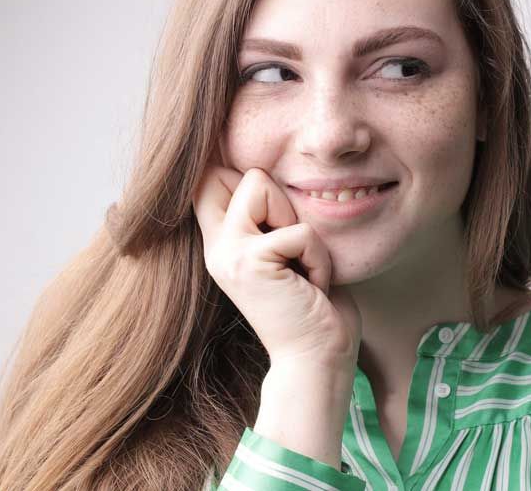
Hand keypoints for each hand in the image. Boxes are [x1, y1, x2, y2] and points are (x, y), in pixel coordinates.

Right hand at [192, 159, 361, 368]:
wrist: (318, 359)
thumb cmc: (316, 306)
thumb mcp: (290, 252)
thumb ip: (274, 218)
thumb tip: (269, 174)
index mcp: (223, 243)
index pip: (211, 176)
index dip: (250, 179)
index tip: (280, 221)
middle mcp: (217, 246)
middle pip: (239, 172)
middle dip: (281, 199)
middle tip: (295, 251)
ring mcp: (228, 253)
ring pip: (261, 184)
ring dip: (301, 227)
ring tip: (301, 268)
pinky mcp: (250, 262)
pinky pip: (300, 231)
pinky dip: (319, 258)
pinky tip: (312, 286)